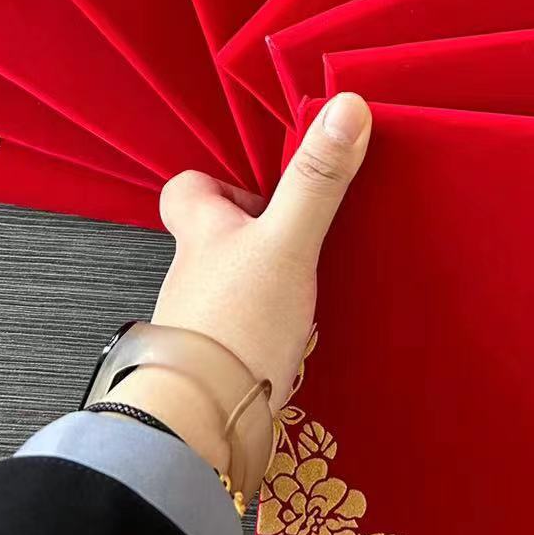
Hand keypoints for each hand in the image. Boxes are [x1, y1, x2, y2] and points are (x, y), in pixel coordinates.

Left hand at [116, 93, 371, 480]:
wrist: (201, 427)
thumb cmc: (234, 327)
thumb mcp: (286, 242)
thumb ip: (316, 181)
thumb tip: (347, 107)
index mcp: (201, 233)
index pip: (186, 191)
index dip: (217, 184)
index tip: (260, 188)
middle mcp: (193, 274)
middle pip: (215, 240)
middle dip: (253, 236)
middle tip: (300, 236)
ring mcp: (202, 323)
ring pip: (231, 287)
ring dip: (263, 285)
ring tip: (310, 289)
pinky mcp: (220, 366)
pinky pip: (244, 334)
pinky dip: (268, 331)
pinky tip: (299, 341)